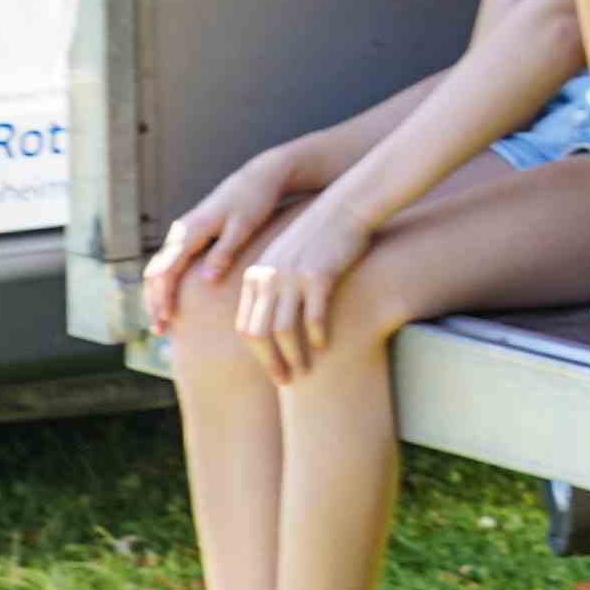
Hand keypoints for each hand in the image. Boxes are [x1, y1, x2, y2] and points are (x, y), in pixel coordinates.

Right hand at [136, 154, 297, 344]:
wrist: (259, 177)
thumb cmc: (255, 201)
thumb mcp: (242, 227)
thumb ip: (224, 253)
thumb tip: (207, 281)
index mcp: (189, 232)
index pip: (165, 271)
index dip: (162, 298)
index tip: (165, 321)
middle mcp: (180, 233)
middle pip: (155, 273)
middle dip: (154, 302)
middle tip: (160, 331)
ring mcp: (183, 234)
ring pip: (159, 269)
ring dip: (157, 296)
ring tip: (163, 323)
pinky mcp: (191, 236)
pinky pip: (170, 264)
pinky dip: (166, 285)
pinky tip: (174, 302)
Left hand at [234, 204, 375, 381]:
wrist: (345, 208)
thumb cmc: (318, 238)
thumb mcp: (286, 260)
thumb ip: (273, 287)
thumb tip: (272, 324)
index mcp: (255, 277)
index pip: (245, 327)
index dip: (257, 355)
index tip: (273, 371)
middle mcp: (268, 278)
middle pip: (259, 333)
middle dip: (271, 362)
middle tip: (287, 381)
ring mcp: (292, 276)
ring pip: (284, 329)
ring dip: (294, 355)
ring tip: (306, 371)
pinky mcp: (319, 275)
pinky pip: (314, 316)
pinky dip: (318, 335)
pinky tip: (325, 346)